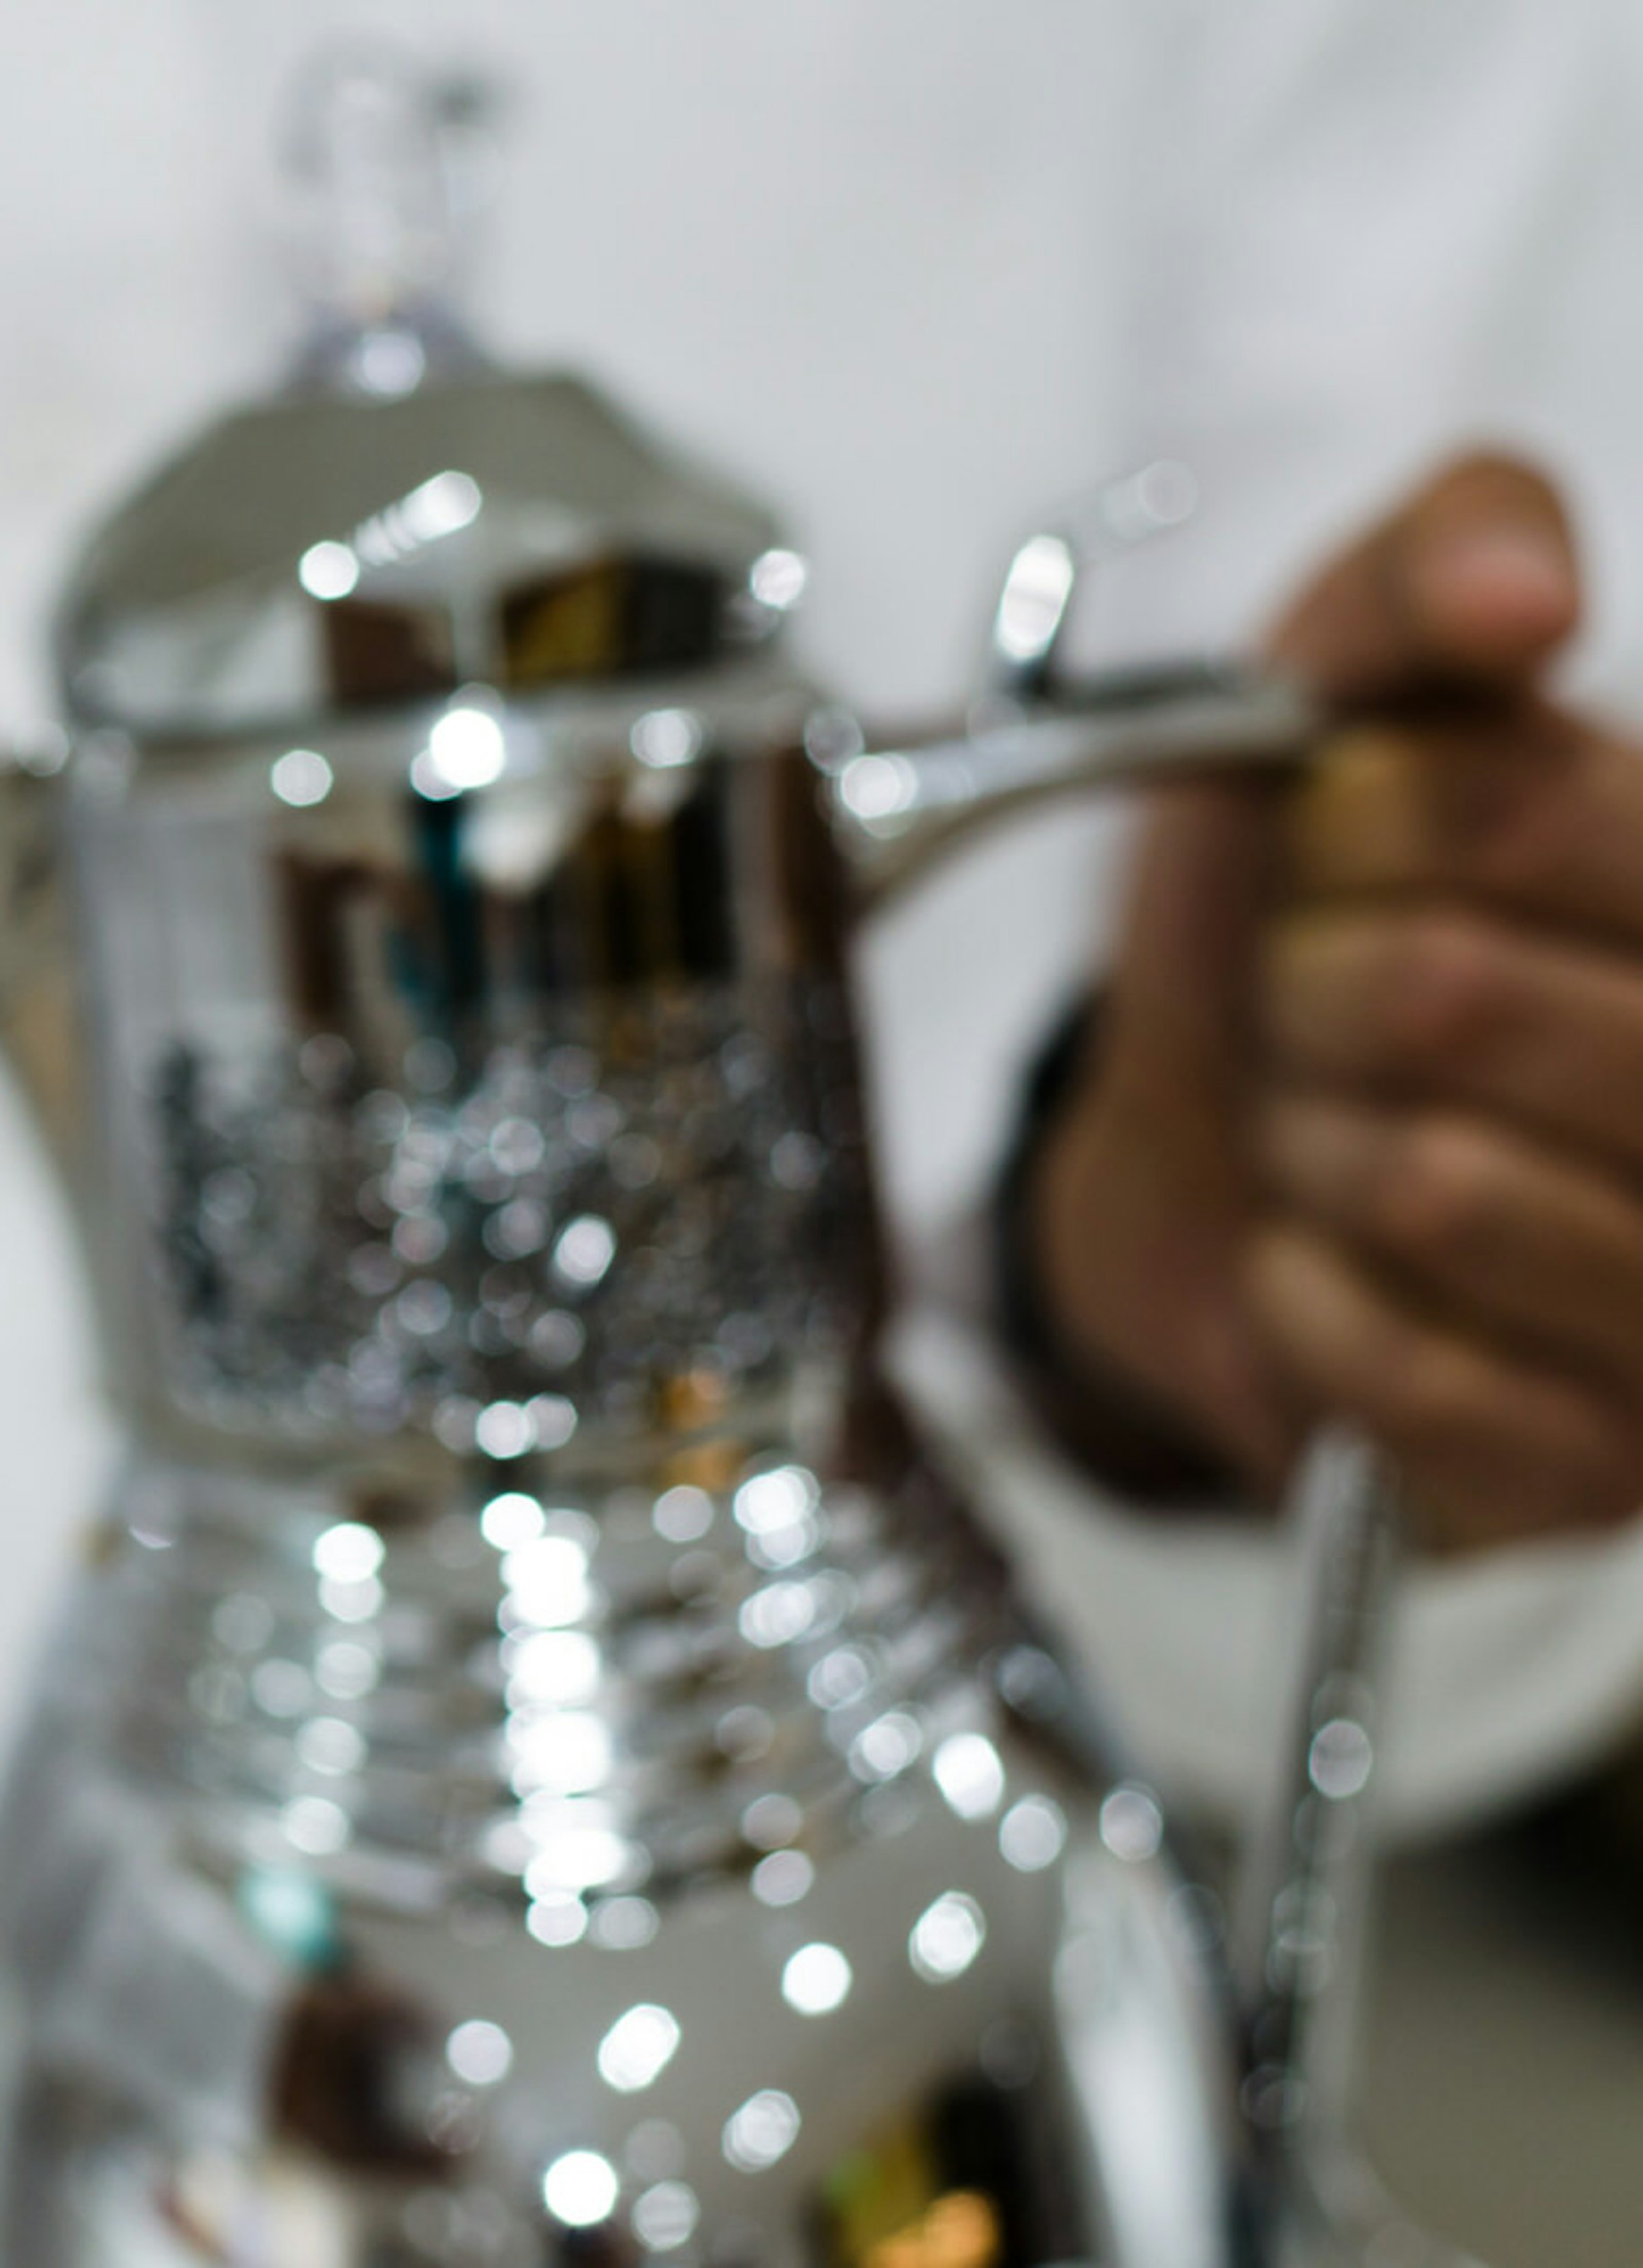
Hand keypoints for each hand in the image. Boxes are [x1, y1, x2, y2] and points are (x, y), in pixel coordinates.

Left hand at [1035, 453, 1642, 1545]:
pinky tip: (1325, 1268)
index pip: (1525, 812)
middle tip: (1318, 1010)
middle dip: (1306, 995)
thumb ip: (1424, 573)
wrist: (1187, 1148)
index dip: (1354, 824)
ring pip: (1432, 1186)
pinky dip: (1302, 1301)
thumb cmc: (1294, 914)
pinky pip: (1400, 1366)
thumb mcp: (1330, 690)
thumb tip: (1522, 593)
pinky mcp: (1600, 1473)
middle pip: (1444, 997)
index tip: (1333, 844)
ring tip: (1334, 1136)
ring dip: (1307, 1150)